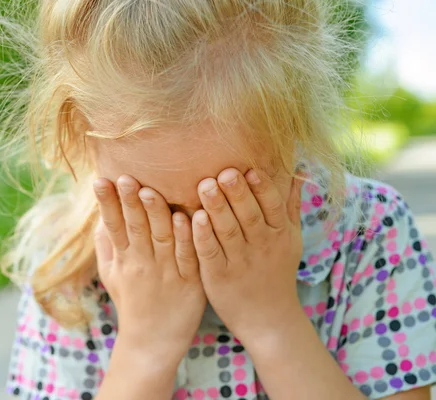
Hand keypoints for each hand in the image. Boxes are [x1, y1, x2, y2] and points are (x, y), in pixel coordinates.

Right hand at [93, 175, 205, 364]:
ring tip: (150, 190)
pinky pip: (187, 258)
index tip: (101, 180)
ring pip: (161, 238)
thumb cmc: (132, 303)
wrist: (152, 344)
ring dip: (156, 214)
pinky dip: (186, 238)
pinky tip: (186, 218)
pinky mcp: (190, 284)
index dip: (107, 203)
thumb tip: (100, 217)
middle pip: (135, 228)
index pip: (113, 226)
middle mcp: (142, 265)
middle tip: (125, 177)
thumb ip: (106, 246)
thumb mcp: (111, 276)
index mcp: (124, 260)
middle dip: (129, 201)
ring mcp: (166, 274)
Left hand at [191, 168, 303, 342]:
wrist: (268, 319)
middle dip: (237, 193)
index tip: (250, 169)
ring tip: (205, 185)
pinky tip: (194, 218)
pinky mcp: (218, 277)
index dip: (262, 188)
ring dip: (217, 208)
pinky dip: (203, 236)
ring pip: (228, 231)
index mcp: (279, 234)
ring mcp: (240, 262)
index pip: (272, 206)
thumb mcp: (291, 240)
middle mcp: (261, 246)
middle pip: (249, 215)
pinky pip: (210, 252)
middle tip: (223, 172)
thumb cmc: (277, 272)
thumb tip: (297, 170)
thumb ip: (290, 206)